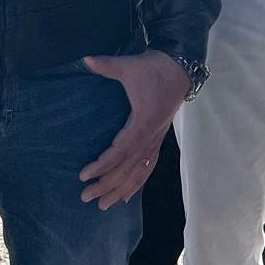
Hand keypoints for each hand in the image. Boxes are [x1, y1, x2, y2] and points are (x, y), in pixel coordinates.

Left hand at [78, 51, 188, 208]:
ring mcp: (156, 140)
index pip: (120, 151)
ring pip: (138, 173)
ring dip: (120, 190)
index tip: (84, 175)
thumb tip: (85, 59)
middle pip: (127, 168)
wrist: (180, 69)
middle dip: (106, 184)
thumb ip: (107, 65)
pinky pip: (148, 168)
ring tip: (102, 206)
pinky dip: (136, 183)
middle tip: (85, 197)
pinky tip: (125, 196)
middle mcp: (151, 137)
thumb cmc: (153, 68)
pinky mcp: (158, 140)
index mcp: (143, 122)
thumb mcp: (130, 66)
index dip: (102, 165)